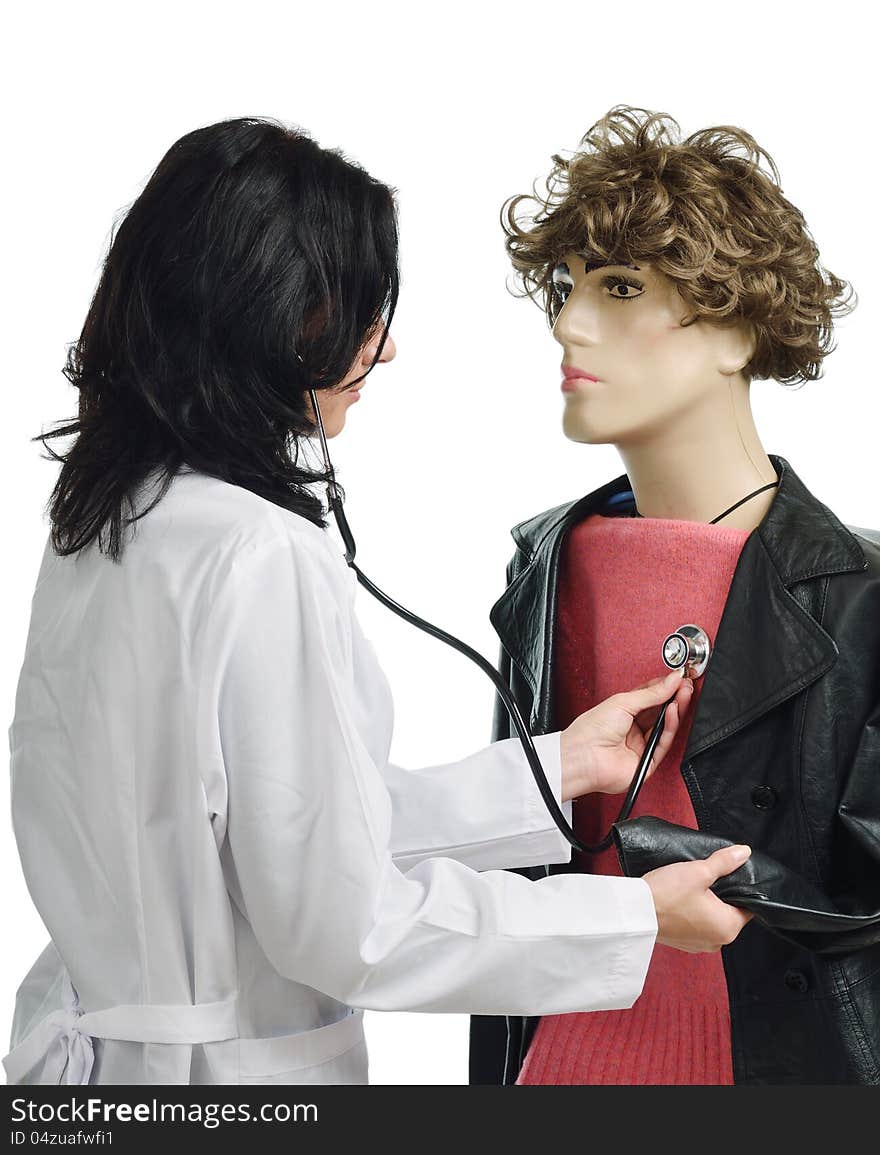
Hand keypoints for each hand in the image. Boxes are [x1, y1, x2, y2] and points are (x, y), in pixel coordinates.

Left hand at [559, 668, 694, 800]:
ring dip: (675, 709)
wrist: (584, 756)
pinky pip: (663, 743)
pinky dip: (670, 726)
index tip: (678, 677)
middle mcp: (633, 729)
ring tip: (683, 694)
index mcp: (623, 712)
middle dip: (674, 697)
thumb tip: (671, 680)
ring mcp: (640, 745)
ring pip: (665, 727)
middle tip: (686, 685)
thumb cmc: (592, 730)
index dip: (665, 687)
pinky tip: (673, 711)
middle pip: (660, 712)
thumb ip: (651, 693)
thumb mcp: (623, 702)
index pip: (650, 697)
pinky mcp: (647, 762)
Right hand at [644, 844, 753, 951]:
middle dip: (721, 895)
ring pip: (711, 919)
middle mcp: (716, 942)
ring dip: (705, 904)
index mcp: (728, 928)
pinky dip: (691, 913)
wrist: (632, 912)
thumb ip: (724, 862)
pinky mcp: (682, 942)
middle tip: (706, 877)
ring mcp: (698, 944)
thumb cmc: (665, 895)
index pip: (748, 907)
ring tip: (691, 886)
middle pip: (729, 913)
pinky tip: (680, 898)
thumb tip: (743, 853)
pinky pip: (695, 925)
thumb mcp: (698, 871)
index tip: (730, 875)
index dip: (741, 888)